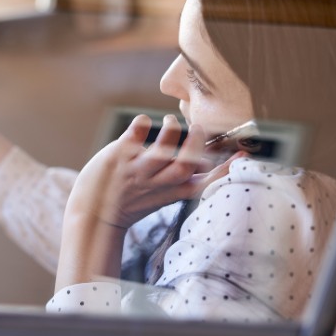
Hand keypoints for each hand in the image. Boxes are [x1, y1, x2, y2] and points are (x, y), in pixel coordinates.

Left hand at [55, 114, 243, 289]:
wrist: (93, 214)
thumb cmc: (132, 200)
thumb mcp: (161, 196)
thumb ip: (183, 179)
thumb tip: (207, 161)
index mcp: (171, 192)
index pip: (202, 183)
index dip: (223, 169)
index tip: (242, 154)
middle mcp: (155, 182)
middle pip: (184, 166)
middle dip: (196, 144)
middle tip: (198, 127)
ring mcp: (136, 171)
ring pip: (160, 152)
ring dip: (171, 131)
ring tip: (171, 121)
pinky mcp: (118, 157)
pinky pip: (133, 137)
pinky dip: (142, 125)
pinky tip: (143, 122)